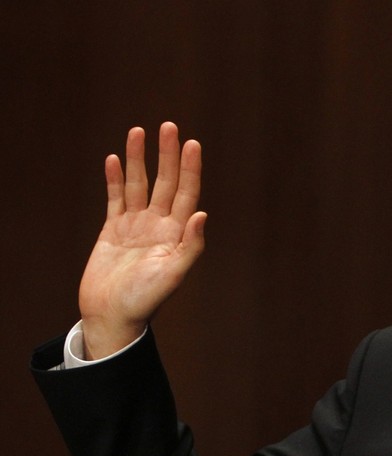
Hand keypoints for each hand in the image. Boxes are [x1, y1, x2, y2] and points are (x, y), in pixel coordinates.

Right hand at [79, 122, 206, 359]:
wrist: (112, 316)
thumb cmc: (145, 300)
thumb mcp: (173, 274)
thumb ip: (190, 246)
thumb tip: (203, 215)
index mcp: (177, 234)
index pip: (187, 193)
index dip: (190, 168)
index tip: (192, 143)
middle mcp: (159, 225)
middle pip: (165, 182)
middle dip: (166, 155)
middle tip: (168, 126)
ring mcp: (135, 226)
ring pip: (139, 184)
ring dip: (138, 159)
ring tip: (137, 132)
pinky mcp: (113, 230)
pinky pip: (115, 198)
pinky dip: (114, 179)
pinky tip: (114, 159)